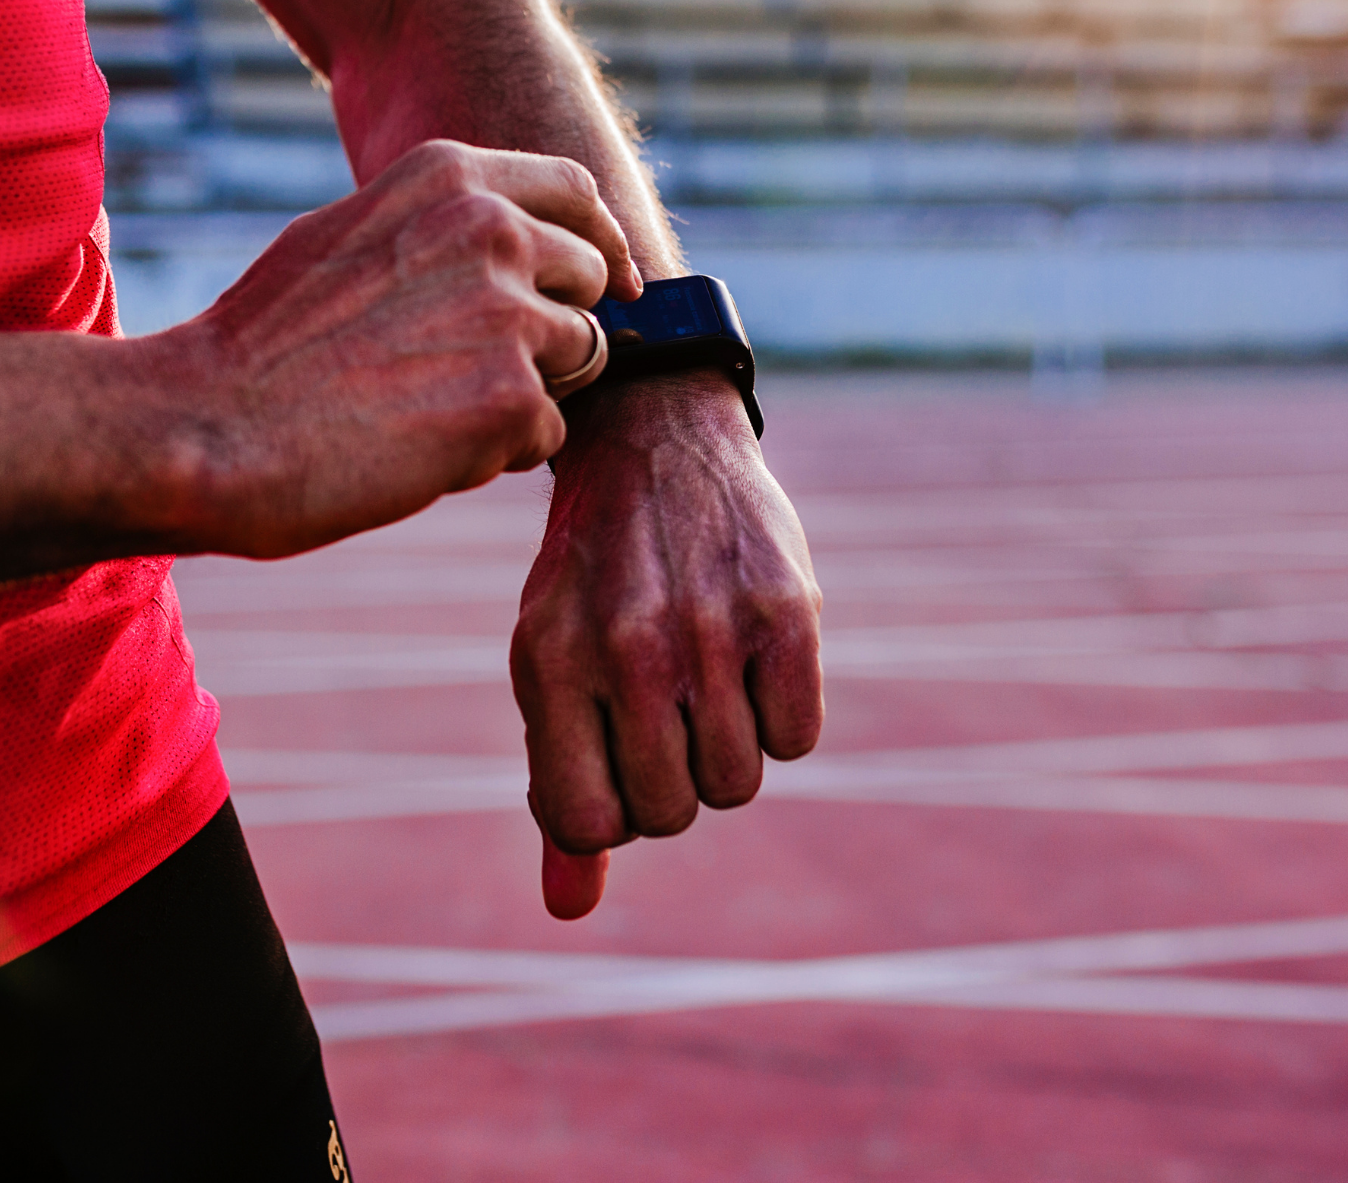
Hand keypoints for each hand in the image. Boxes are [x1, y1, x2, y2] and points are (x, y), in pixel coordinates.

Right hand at [139, 140, 638, 557]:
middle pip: (588, 281)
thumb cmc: (264, 346)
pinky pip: (546, 435)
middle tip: (469, 372)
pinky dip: (496, 453)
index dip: (604, 241)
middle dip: (552, 330)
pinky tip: (415, 449)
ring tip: (424, 409)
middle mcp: (491, 229)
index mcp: (449, 178)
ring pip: (578, 362)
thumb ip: (440, 231)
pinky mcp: (514, 400)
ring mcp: (510, 314)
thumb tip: (520, 246)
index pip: (575, 193)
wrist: (207, 425)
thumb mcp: (352, 237)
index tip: (617, 281)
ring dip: (524, 394)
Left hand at [512, 370, 824, 918]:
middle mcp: (627, 647)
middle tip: (667, 712)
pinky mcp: (784, 607)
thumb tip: (571, 909)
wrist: (654, 438)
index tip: (617, 760)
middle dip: (674, 781)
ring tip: (707, 681)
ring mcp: (708, 627)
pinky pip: (796, 737)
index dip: (614, 810)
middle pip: (672, 812)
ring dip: (728, 750)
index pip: (589, 823)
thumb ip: (561, 788)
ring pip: (737, 784)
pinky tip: (753, 658)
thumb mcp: (551, 666)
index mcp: (551, 664)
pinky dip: (782, 715)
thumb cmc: (594, 577)